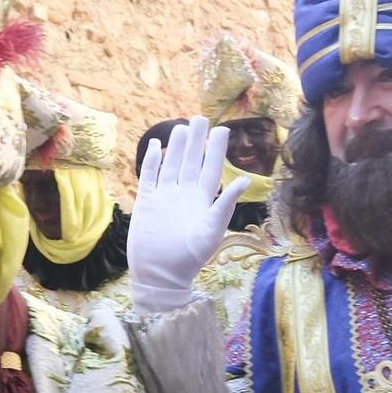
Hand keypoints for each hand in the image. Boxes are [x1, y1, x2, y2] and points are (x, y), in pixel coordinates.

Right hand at [127, 116, 250, 312]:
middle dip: (196, 140)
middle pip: (191, 161)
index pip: (211, 168)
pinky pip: (150, 176)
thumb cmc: (189, 257)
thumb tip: (244, 180)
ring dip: (176, 147)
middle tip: (200, 118)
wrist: (160, 274)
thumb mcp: (211, 231)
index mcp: (202, 200)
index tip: (222, 129)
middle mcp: (184, 195)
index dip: (217, 149)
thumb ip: (225, 204)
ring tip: (181, 127)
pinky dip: (153, 161)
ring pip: (171, 165)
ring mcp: (165, 197)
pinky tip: (157, 145)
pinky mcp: (147, 202)